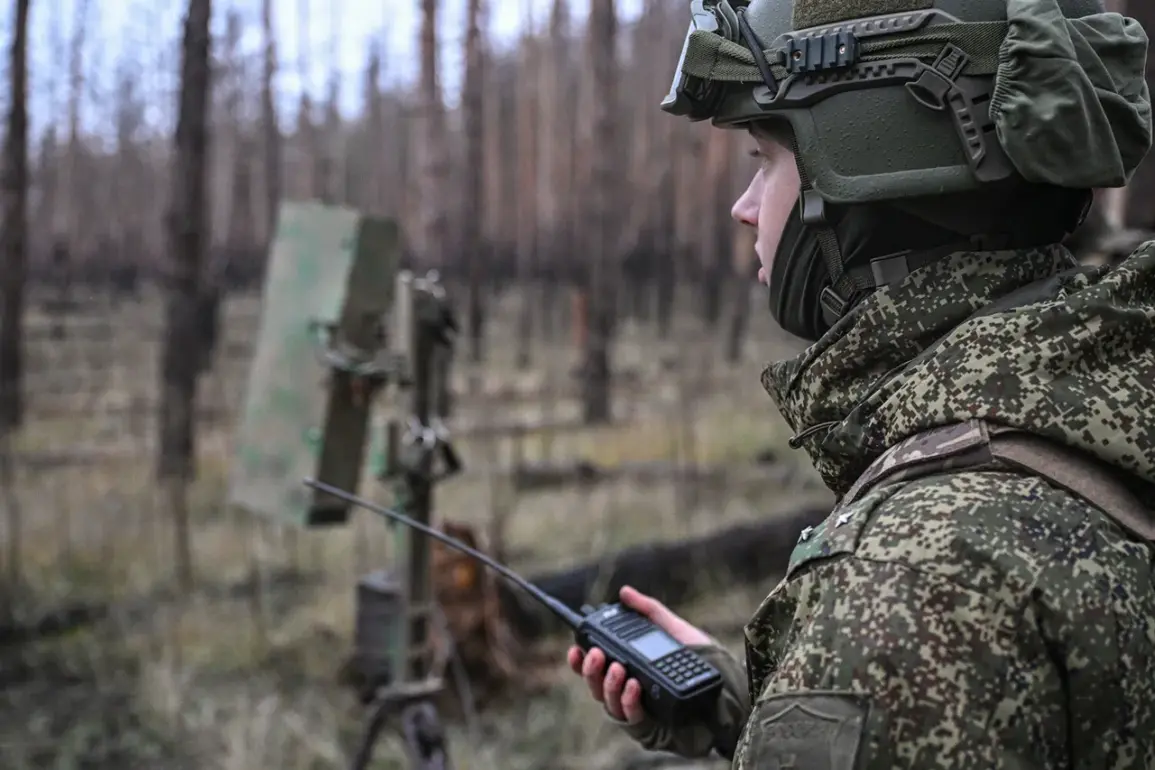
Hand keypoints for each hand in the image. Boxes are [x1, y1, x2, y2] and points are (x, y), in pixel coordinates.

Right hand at [567, 585, 711, 724]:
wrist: (732, 687)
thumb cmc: (704, 661)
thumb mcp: (675, 630)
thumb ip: (649, 611)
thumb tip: (625, 592)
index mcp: (631, 669)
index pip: (597, 667)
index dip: (580, 660)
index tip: (576, 647)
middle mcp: (630, 691)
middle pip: (596, 685)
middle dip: (590, 670)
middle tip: (597, 654)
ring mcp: (639, 710)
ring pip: (608, 703)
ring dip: (608, 684)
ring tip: (618, 668)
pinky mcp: (652, 727)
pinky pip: (631, 717)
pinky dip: (628, 700)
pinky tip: (634, 685)